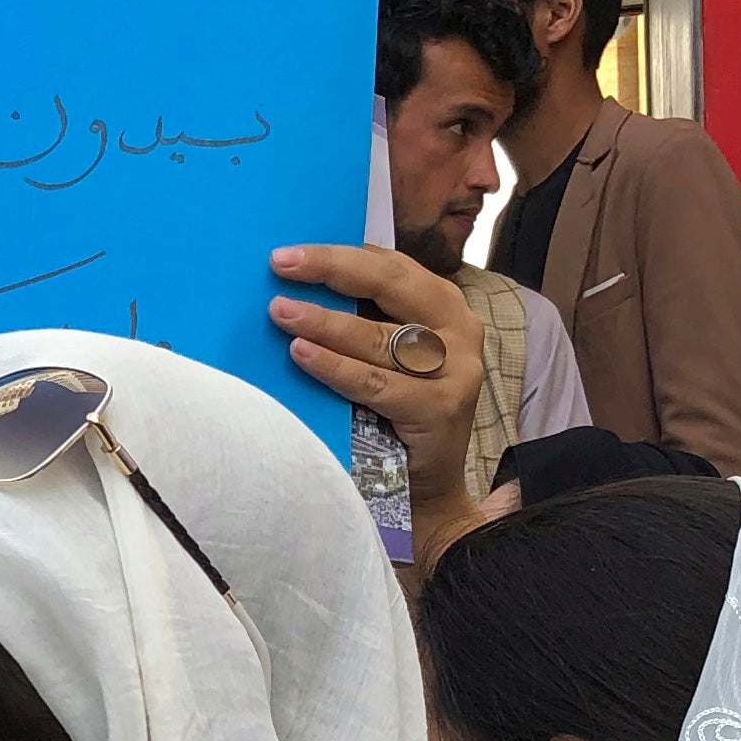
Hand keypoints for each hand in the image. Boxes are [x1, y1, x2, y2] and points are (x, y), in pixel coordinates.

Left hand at [269, 242, 484, 481]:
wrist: (426, 488)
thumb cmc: (396, 416)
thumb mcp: (387, 357)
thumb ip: (363, 319)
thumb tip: (297, 284)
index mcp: (444, 306)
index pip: (390, 265)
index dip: (339, 254)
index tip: (288, 253)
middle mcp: (459, 329)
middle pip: (390, 285)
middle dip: (331, 269)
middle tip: (281, 264)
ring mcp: (456, 370)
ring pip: (379, 337)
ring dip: (324, 322)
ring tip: (281, 312)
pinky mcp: (441, 408)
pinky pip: (375, 383)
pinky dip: (335, 368)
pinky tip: (301, 354)